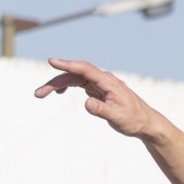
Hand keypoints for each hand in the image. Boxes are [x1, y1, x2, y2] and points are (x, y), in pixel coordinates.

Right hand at [34, 59, 155, 136]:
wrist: (145, 122)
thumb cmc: (133, 119)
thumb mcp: (118, 118)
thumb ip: (102, 110)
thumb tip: (86, 103)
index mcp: (109, 82)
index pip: (86, 69)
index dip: (68, 64)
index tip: (52, 62)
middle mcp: (104, 79)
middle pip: (75, 74)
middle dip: (55, 81)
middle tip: (38, 93)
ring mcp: (100, 83)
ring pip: (75, 78)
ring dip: (58, 84)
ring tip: (41, 94)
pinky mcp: (98, 89)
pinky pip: (79, 83)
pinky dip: (67, 86)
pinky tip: (59, 92)